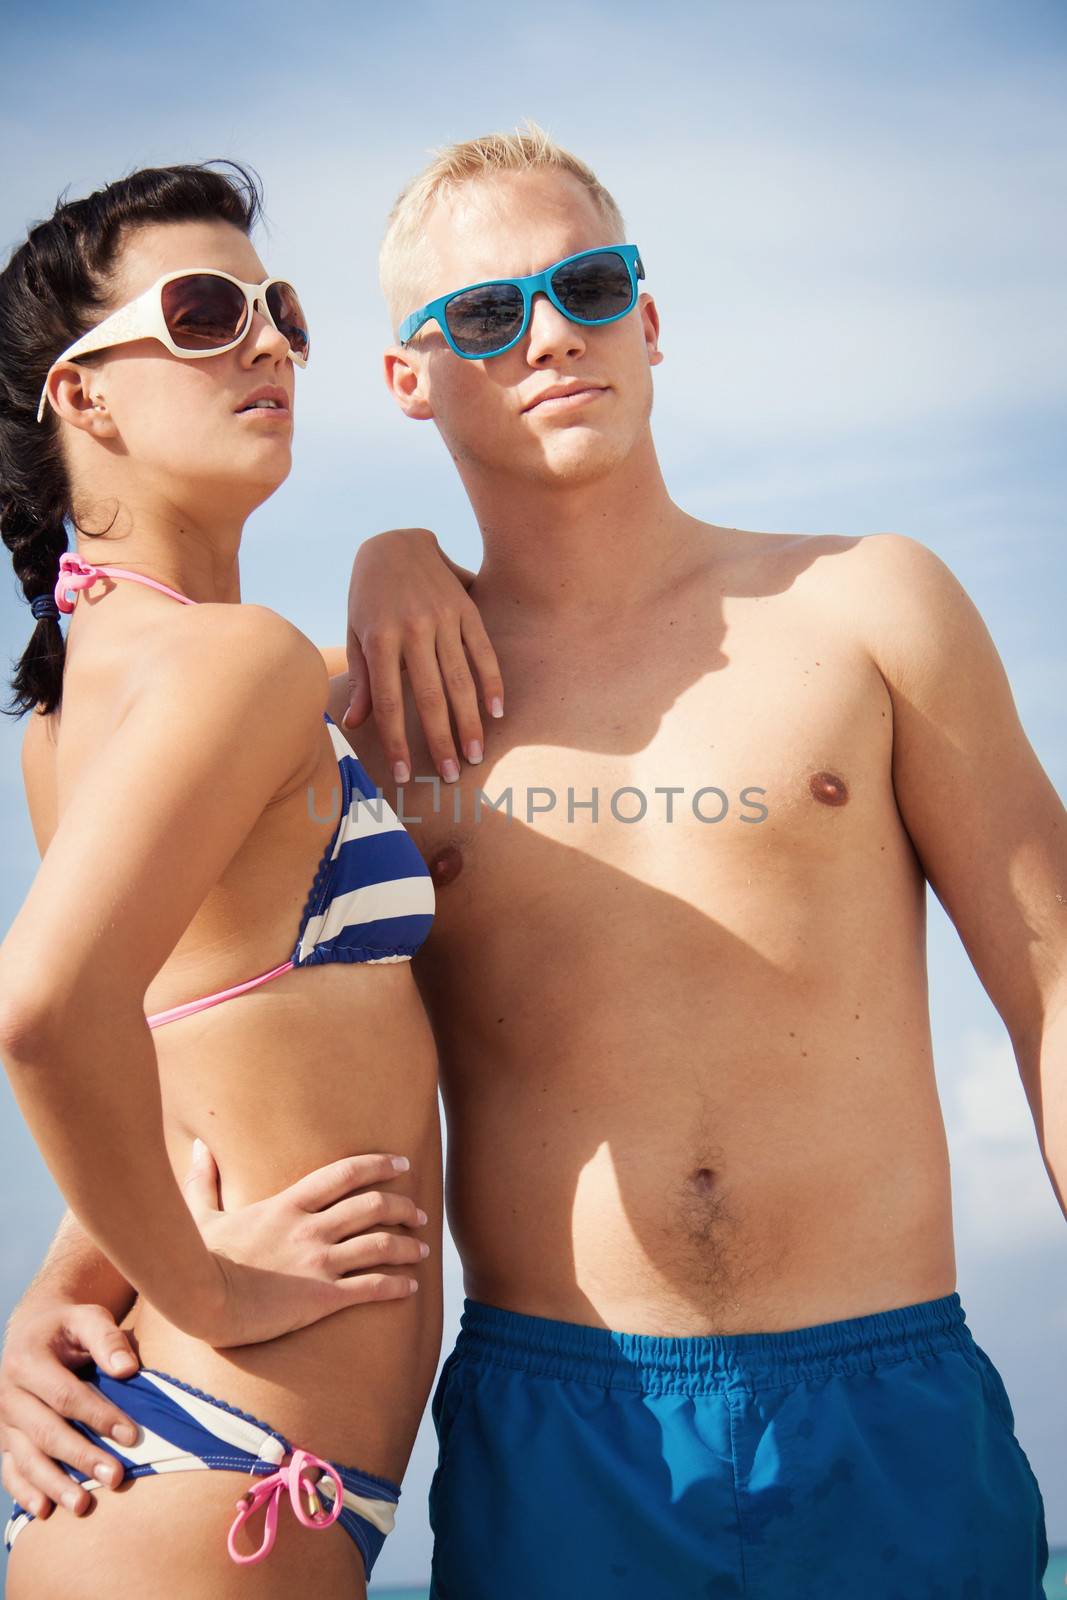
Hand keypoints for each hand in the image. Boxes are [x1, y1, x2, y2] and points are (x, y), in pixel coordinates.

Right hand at [0, 1149, 429, 1516]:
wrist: (203, 1304)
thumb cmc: (200, 1261)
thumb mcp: (202, 1215)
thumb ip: (205, 1180)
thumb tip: (198, 1147)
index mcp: (288, 1204)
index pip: (345, 1173)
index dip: (378, 1165)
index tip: (402, 1164)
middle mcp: (311, 1228)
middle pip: (373, 1206)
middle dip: (403, 1206)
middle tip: (420, 1212)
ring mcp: (319, 1262)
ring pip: (380, 1245)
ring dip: (408, 1246)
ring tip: (423, 1249)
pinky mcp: (323, 1297)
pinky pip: (371, 1287)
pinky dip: (397, 1286)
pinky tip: (411, 1288)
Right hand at [0, 1299, 140, 1519]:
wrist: (33, 1332)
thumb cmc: (68, 1327)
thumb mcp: (88, 1317)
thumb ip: (107, 1339)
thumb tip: (128, 1369)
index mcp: (26, 1360)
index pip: (64, 1395)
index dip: (98, 1416)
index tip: (132, 1436)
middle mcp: (7, 1393)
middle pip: (45, 1432)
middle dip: (81, 1457)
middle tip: (115, 1478)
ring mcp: (2, 1420)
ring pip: (26, 1458)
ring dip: (54, 1484)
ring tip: (83, 1506)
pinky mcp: (2, 1439)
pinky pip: (10, 1470)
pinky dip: (24, 1492)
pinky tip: (43, 1511)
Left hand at [343, 527, 503, 785]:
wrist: (395, 541)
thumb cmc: (367, 596)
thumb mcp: (356, 633)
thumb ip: (361, 680)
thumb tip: (354, 725)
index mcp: (380, 639)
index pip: (391, 703)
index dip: (398, 742)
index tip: (405, 775)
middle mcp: (413, 630)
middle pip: (430, 697)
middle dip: (441, 740)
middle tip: (452, 776)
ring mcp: (443, 618)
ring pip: (460, 680)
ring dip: (470, 721)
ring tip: (476, 753)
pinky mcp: (466, 610)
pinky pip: (483, 652)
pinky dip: (492, 682)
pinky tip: (497, 712)